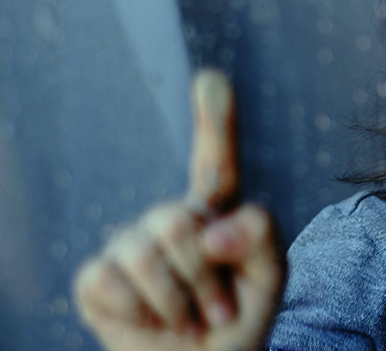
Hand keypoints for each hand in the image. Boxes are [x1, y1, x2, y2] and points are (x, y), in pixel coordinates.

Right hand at [74, 70, 281, 350]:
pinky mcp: (98, 279)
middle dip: (204, 275)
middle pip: (178, 218)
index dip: (215, 121)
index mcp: (216, 215)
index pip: (215, 163)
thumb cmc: (239, 321)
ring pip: (145, 250)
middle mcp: (170, 221)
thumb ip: (262, 238)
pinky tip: (152, 323)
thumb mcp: (270, 279)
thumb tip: (209, 226)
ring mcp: (129, 246)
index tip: (212, 78)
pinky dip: (141, 313)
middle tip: (218, 310)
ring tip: (191, 321)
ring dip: (178, 300)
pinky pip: (111, 279)